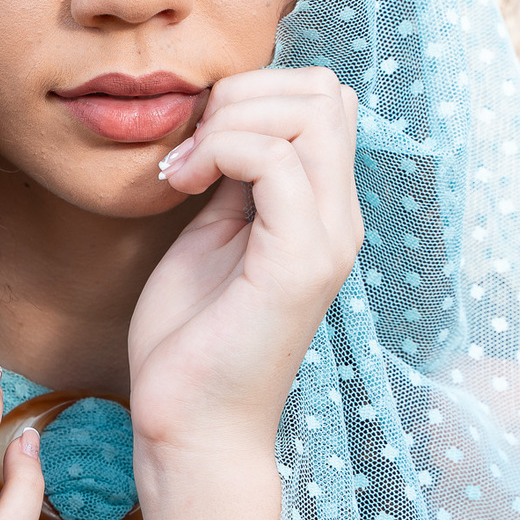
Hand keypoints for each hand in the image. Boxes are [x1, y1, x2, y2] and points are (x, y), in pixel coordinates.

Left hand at [128, 67, 363, 454]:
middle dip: (245, 94)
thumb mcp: (210, 236)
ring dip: (230, 120)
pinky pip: (274, 160)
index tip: (196, 143)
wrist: (188, 427)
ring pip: (309, 112)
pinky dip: (218, 151)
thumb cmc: (191, 341)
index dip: (255, 95)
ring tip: (185, 170)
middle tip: (192, 148)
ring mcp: (326, 241)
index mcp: (321, 211)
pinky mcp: (299, 264)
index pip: (324, 100)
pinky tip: (181, 188)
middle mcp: (338, 221)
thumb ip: (232, 182)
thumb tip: (226, 122)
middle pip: (325, 92)